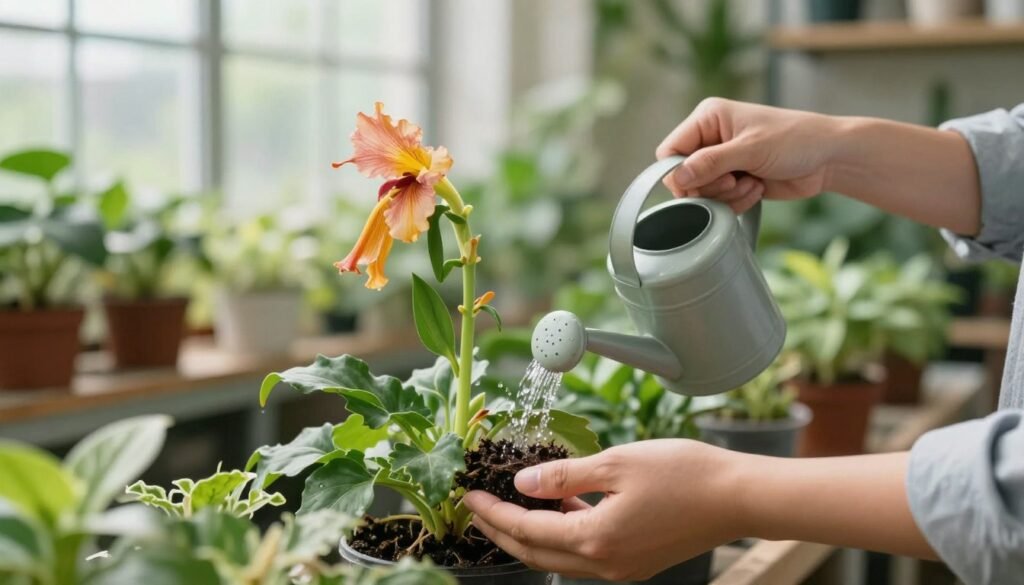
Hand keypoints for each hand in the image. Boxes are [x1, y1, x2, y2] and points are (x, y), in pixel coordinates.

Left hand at [462, 440, 747, 580]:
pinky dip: (564, 533)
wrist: (739, 497)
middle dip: (502, 531)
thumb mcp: (616, 462)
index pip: (526, 531)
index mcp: (595, 539)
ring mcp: (622, 568)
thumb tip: (521, 483)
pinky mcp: (636, 563)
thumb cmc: (683, 473)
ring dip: (532, 534)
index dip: (493, 513)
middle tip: (478, 507)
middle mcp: (605, 564)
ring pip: (560, 557)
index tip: (468, 495)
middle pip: (536, 553)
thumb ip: (564, 476)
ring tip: (514, 503)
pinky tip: (562, 505)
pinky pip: (586, 553)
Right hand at [656, 98, 843, 211]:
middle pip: (683, 176)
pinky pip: (719, 201)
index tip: (702, 181)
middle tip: (734, 181)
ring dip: (725, 196)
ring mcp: (722, 161)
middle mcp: (711, 138)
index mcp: (709, 118)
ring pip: (701, 193)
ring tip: (751, 183)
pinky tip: (756, 189)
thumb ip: (710, 163)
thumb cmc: (796, 140)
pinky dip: (735, 202)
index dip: (680, 171)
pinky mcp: (734, 180)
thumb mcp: (750, 149)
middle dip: (709, 186)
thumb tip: (676, 177)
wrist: (829, 158)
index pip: (670, 150)